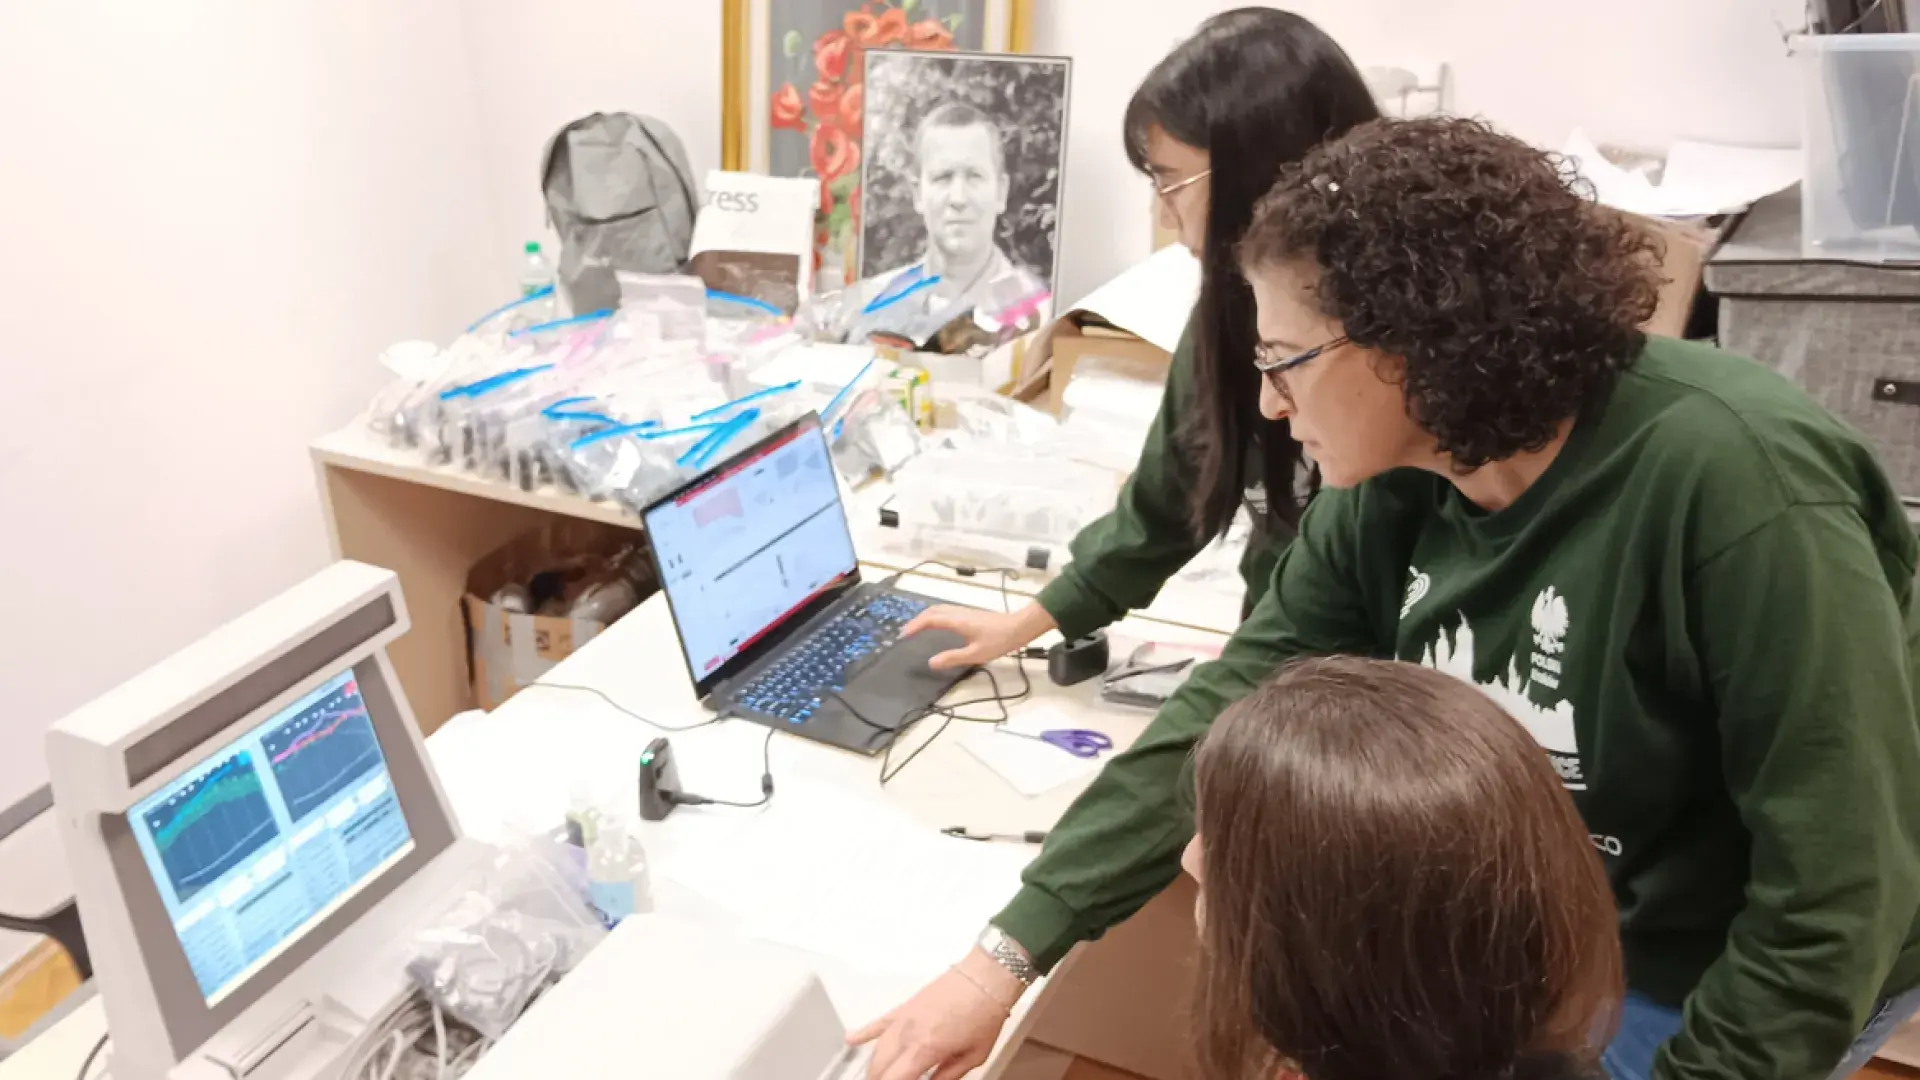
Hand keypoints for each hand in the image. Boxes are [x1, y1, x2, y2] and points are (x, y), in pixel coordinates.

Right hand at [851, 949, 1023, 1079]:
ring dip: (875, 1067)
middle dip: (879, 1079)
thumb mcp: (973, 1056)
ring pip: (877, 1050)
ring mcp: (902, 1020)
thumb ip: (948, 1076)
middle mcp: (907, 1036)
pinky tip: (850, 1039)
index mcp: (924, 1050)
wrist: (984, 978)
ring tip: (877, 1077)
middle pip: (879, 1068)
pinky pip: (878, 1023)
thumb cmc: (984, 1016)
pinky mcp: (904, 1007)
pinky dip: (863, 1033)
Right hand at [903, 602, 1056, 670]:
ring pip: (939, 609)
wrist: (1019, 627)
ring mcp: (964, 611)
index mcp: (957, 621)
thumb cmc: (998, 641)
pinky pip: (946, 611)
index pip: (930, 620)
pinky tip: (937, 625)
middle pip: (932, 611)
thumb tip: (931, 662)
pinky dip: (934, 616)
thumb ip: (953, 658)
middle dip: (916, 620)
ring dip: (925, 617)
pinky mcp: (970, 614)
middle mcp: (958, 613)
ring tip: (916, 628)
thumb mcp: (975, 654)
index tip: (904, 635)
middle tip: (906, 632)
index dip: (915, 626)